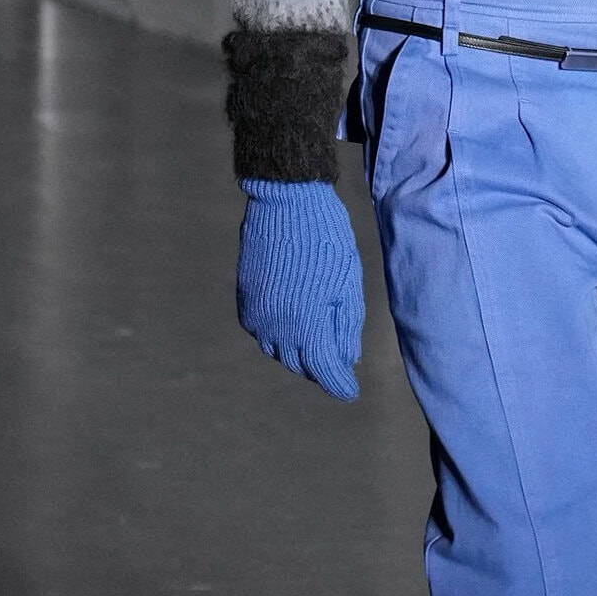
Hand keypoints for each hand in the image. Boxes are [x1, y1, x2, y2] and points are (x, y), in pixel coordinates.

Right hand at [236, 178, 364, 398]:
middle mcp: (278, 328)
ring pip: (277, 350)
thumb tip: (347, 359)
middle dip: (320, 369)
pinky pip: (260, 330)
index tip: (351, 392)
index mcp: (309, 326)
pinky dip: (277, 335)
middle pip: (300, 364)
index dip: (340, 385)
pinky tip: (290, 325)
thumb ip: (346, 326)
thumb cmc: (327, 240)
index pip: (326, 371)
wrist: (286, 202)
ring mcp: (258, 314)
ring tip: (315, 345)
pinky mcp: (245, 299)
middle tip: (336, 365)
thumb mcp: (348, 284)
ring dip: (297, 353)